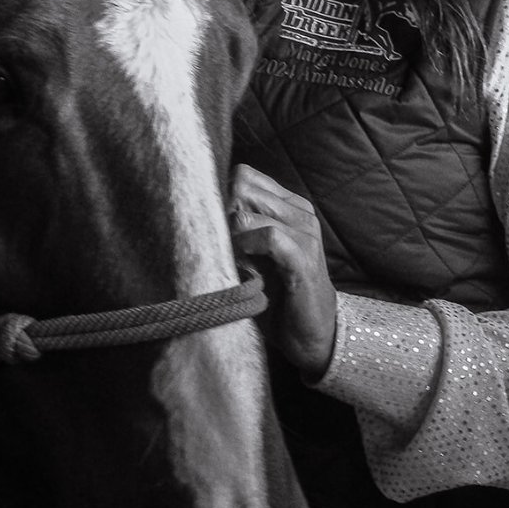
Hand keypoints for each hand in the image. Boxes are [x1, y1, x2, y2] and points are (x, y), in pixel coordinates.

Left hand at [228, 164, 336, 377]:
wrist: (313, 332)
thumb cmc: (277, 294)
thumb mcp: (253, 253)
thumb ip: (236, 229)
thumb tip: (196, 211)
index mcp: (289, 205)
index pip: (243, 175)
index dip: (220, 196)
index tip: (212, 225)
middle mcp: (300, 212)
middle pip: (242, 186)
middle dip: (221, 214)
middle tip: (220, 244)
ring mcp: (305, 233)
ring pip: (248, 212)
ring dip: (230, 236)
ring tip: (230, 258)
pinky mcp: (304, 258)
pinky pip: (269, 237)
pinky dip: (247, 248)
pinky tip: (242, 266)